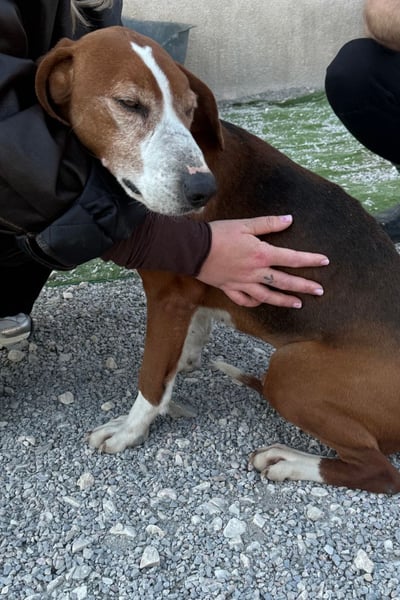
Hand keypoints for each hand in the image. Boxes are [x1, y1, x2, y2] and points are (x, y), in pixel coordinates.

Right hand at [196, 215, 328, 307]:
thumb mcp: (244, 225)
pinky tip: (262, 302)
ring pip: (268, 296)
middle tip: (319, 291)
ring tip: (298, 303)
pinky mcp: (230, 288)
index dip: (310, 260)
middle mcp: (255, 272)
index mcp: (261, 254)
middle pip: (284, 282)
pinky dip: (255, 302)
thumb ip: (268, 224)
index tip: (325, 261)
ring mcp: (243, 283)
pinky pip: (245, 300)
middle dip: (304, 286)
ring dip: (284, 301)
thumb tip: (289, 219)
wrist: (193, 249)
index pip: (291, 258)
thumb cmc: (218, 234)